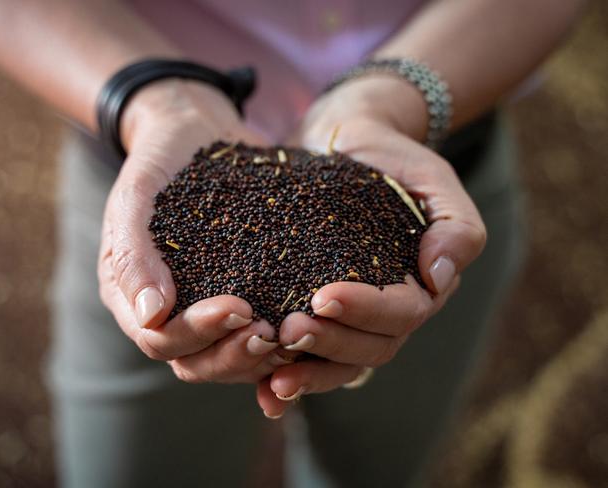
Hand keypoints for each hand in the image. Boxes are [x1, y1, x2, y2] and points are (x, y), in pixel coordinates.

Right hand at [97, 80, 282, 383]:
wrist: (195, 132)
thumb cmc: (159, 161)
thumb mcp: (135, 196)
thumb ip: (133, 254)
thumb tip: (152, 317)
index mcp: (134, 298)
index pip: (161, 340)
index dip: (198, 334)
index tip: (238, 308)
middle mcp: (171, 313)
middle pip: (197, 362)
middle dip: (234, 354)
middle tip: (270, 333)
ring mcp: (208, 305)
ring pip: (230, 356)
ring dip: (261, 355)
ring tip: (294, 334)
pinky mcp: (246, 293)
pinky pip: (259, 327)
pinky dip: (281, 336)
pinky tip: (311, 325)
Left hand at [257, 77, 485, 417]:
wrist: (343, 144)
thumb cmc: (390, 158)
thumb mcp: (431, 177)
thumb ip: (455, 224)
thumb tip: (440, 276)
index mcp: (420, 285)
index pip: (402, 313)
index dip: (367, 312)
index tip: (324, 297)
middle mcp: (387, 311)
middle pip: (369, 348)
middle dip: (329, 344)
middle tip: (287, 331)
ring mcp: (352, 316)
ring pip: (339, 363)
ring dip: (307, 372)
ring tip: (272, 372)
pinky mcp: (314, 312)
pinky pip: (308, 355)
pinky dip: (289, 374)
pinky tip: (262, 390)